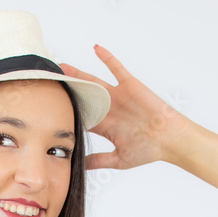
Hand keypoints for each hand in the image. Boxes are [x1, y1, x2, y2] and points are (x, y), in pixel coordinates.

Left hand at [60, 45, 191, 169]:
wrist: (169, 139)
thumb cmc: (148, 150)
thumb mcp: (118, 160)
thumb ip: (97, 161)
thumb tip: (77, 168)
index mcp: (105, 126)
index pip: (80, 117)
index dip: (65, 113)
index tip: (48, 110)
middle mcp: (108, 109)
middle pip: (83, 98)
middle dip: (67, 91)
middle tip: (49, 82)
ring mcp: (118, 96)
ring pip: (94, 82)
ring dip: (79, 73)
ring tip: (62, 65)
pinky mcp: (129, 86)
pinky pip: (117, 68)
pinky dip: (107, 58)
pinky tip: (96, 48)